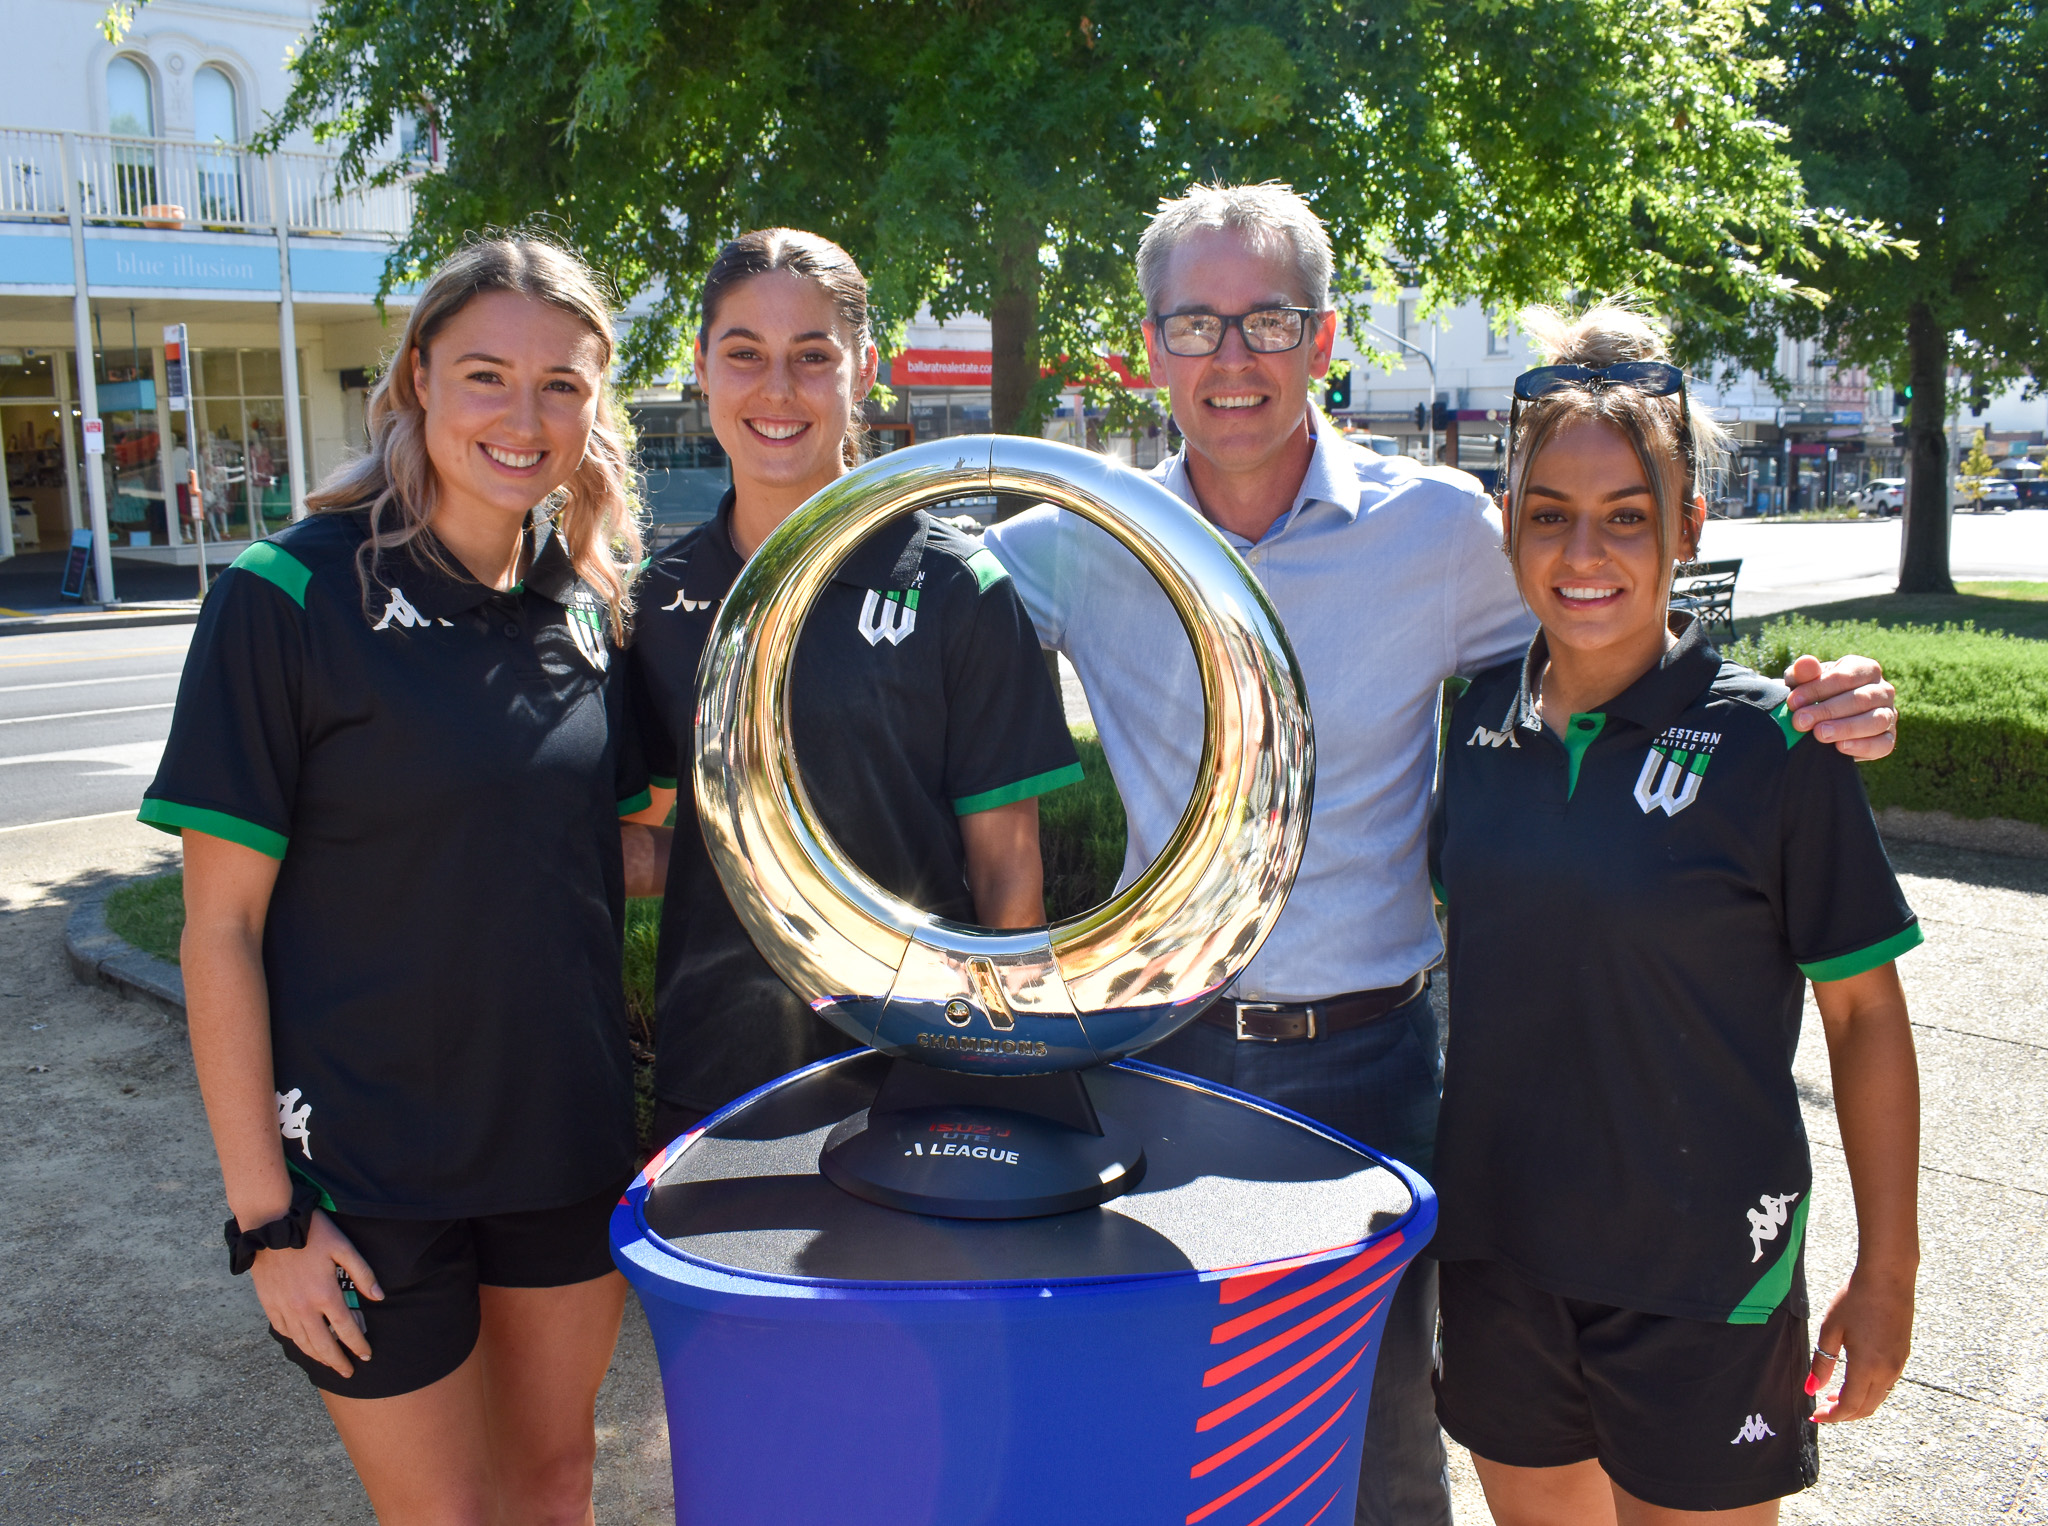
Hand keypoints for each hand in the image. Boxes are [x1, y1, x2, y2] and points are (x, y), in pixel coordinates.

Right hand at [247, 1209, 383, 1377]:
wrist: (271, 1225)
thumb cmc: (312, 1233)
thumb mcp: (344, 1248)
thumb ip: (363, 1274)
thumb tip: (379, 1297)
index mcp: (325, 1295)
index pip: (346, 1329)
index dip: (358, 1345)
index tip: (366, 1355)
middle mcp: (303, 1307)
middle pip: (323, 1344)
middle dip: (337, 1361)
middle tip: (348, 1372)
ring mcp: (284, 1308)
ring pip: (302, 1342)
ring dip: (317, 1356)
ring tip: (329, 1364)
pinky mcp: (269, 1304)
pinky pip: (285, 1331)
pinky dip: (297, 1342)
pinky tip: (305, 1344)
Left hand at [1785, 654, 1897, 759]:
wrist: (1820, 721)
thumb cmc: (1813, 695)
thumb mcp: (1802, 682)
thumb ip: (1803, 672)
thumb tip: (1805, 662)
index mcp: (1865, 669)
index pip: (1846, 676)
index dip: (1818, 689)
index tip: (1793, 702)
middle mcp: (1883, 690)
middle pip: (1861, 699)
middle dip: (1827, 710)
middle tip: (1800, 721)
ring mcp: (1889, 714)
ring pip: (1876, 720)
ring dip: (1846, 728)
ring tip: (1819, 734)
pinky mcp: (1888, 739)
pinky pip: (1883, 744)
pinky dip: (1863, 746)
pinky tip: (1840, 747)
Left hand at [1807, 1263, 1913, 1421]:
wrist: (1889, 1277)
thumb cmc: (1856, 1299)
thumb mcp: (1831, 1329)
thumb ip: (1822, 1362)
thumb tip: (1811, 1388)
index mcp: (1868, 1367)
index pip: (1850, 1405)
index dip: (1831, 1416)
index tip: (1814, 1415)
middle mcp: (1888, 1371)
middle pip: (1866, 1408)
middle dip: (1843, 1414)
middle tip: (1821, 1410)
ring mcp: (1898, 1364)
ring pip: (1878, 1398)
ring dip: (1856, 1403)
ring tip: (1833, 1396)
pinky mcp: (1902, 1355)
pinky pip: (1886, 1384)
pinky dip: (1868, 1391)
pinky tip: (1853, 1380)